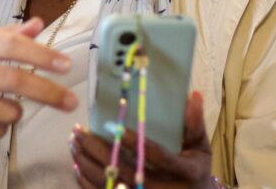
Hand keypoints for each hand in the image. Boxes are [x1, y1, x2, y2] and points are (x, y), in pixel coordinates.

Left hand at [70, 90, 213, 188]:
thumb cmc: (195, 170)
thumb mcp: (200, 148)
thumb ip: (194, 124)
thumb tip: (192, 95)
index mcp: (184, 172)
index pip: (156, 156)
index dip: (133, 141)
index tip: (112, 126)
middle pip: (125, 171)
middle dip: (98, 150)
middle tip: (80, 131)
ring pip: (110, 184)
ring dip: (87, 164)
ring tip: (74, 142)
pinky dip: (87, 182)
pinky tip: (78, 164)